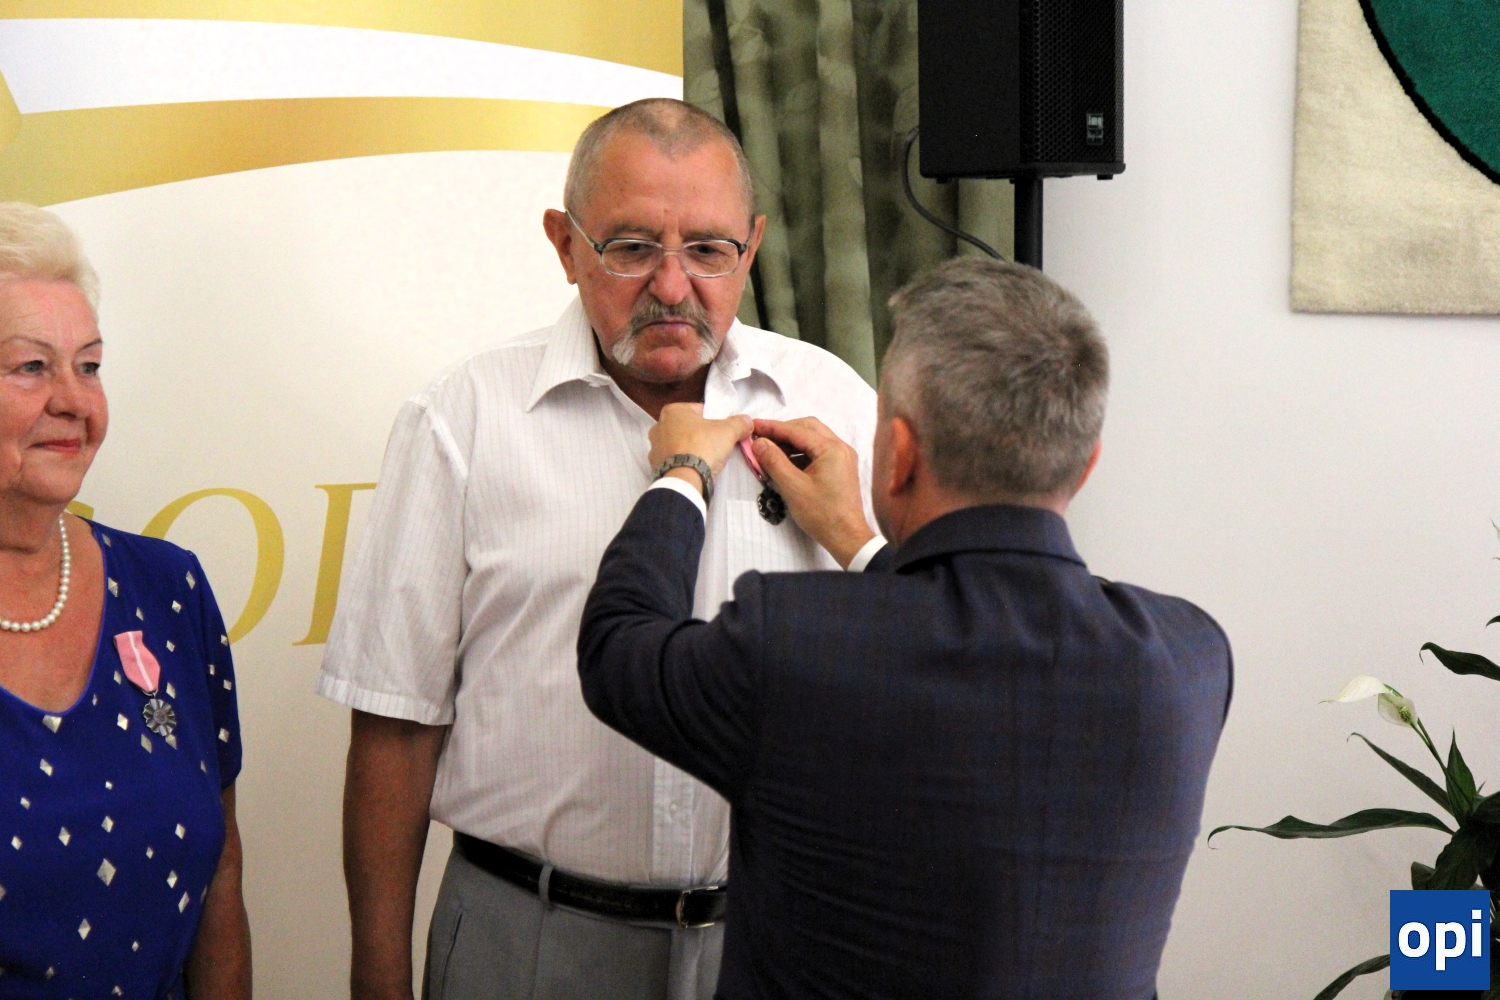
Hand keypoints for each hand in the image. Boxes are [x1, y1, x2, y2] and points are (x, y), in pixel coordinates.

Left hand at [649, 404, 753, 496]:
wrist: (684, 480)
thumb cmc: (703, 447)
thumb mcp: (728, 431)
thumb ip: (739, 423)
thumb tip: (747, 421)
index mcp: (673, 411)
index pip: (699, 410)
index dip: (714, 420)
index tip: (721, 432)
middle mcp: (658, 425)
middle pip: (687, 427)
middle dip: (699, 434)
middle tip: (714, 445)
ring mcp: (654, 447)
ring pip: (678, 444)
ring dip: (689, 449)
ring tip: (703, 459)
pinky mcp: (654, 466)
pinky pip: (672, 460)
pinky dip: (681, 463)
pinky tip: (692, 469)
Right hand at [752, 417, 875, 567]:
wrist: (847, 537)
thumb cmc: (821, 514)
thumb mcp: (792, 487)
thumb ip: (774, 461)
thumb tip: (758, 442)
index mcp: (832, 449)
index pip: (797, 430)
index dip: (772, 427)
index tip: (752, 425)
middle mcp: (841, 447)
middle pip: (808, 428)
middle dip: (783, 431)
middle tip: (761, 437)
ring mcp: (843, 458)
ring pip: (813, 439)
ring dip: (791, 442)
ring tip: (770, 451)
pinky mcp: (840, 468)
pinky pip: (818, 452)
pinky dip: (800, 453)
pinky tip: (785, 463)